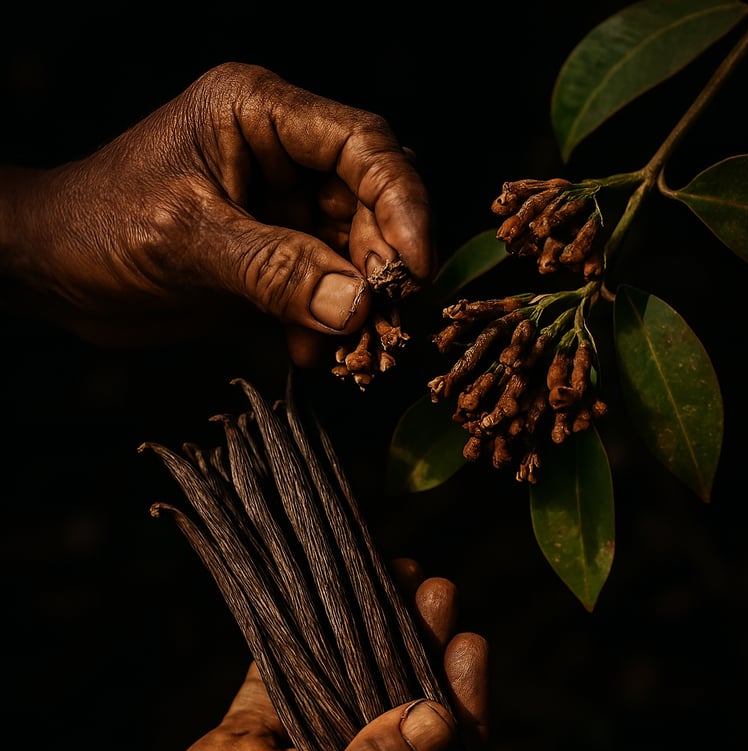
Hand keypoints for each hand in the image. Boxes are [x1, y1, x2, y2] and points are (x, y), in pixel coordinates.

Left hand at [0, 63, 433, 362]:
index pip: (363, 145)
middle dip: (381, 268)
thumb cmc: (98, 225)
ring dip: (359, 308)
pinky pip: (322, 292)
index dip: (401, 203)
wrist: (51, 272)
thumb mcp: (187, 240)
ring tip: (353, 354)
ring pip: (351, 256)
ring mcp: (278, 211)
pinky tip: (310, 356)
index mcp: (260, 115)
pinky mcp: (270, 261)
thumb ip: (274, 270)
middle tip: (386, 326)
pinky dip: (325, 327)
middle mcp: (279, 157)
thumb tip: (358, 305)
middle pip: (368, 205)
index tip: (413, 268)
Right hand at [0, 565, 487, 750]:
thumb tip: (440, 720)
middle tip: (434, 593)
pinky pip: (272, 692)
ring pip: (340, 701)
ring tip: (392, 581)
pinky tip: (315, 604)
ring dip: (362, 645)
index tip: (468, 647)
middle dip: (416, 661)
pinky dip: (293, 648)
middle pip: (395, 730)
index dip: (463, 714)